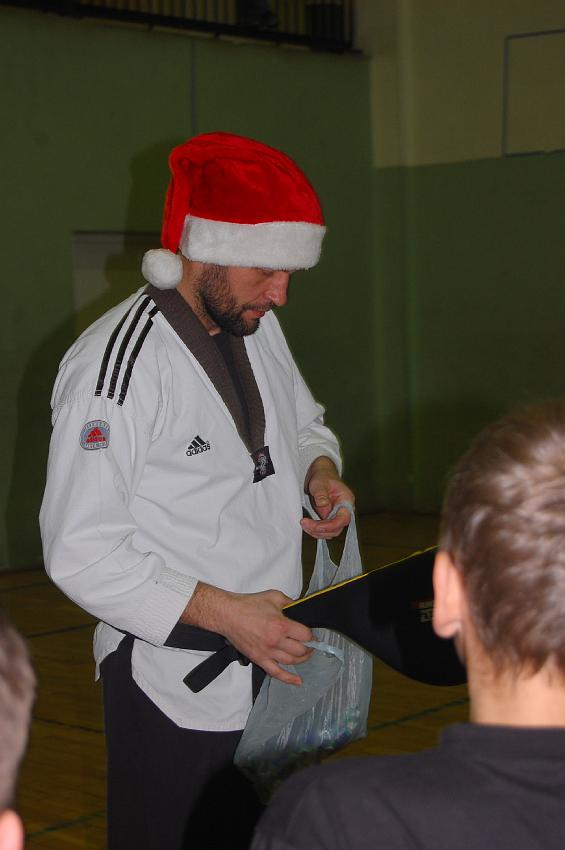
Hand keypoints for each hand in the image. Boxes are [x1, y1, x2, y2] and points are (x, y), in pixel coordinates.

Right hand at [181, 583, 313, 685]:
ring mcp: (267, 652)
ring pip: (291, 661)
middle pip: (301, 650)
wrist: (228, 615)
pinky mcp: (259, 659)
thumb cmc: (248, 605)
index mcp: (281, 625)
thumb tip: (301, 608)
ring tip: (304, 654)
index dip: (311, 635)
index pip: (305, 635)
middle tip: (310, 645)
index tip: (312, 634)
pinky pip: (276, 673)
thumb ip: (291, 602)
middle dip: (309, 648)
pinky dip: (288, 678)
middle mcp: (276, 641)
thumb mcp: (274, 596)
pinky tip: (297, 681)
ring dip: (301, 659)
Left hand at [301, 456, 354, 539]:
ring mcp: (338, 516)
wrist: (322, 476)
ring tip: (304, 524)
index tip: (315, 525)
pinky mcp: (330, 519)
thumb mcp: (319, 483)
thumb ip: (321, 494)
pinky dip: (316, 531)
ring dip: (317, 532)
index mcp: (346, 501)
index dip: (330, 526)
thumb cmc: (323, 477)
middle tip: (304, 523)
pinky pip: (325, 530)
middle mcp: (344, 511)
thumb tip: (323, 505)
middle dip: (320, 530)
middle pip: (337, 529)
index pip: (343, 519)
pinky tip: (307, 525)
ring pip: (331, 532)